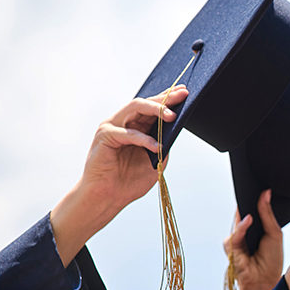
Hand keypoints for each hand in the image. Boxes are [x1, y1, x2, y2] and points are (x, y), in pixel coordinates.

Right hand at [50, 85, 188, 265]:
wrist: (108, 197)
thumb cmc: (129, 181)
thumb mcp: (155, 160)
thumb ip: (164, 144)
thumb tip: (177, 128)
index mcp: (135, 126)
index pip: (152, 107)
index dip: (167, 98)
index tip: (184, 91)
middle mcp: (123, 122)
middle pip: (145, 103)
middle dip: (165, 98)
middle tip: (182, 95)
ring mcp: (112, 127)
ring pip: (135, 108)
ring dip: (155, 109)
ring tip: (171, 116)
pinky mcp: (105, 136)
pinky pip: (128, 133)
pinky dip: (143, 139)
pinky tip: (156, 147)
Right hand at [223, 189, 283, 289]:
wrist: (266, 281)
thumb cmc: (271, 259)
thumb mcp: (274, 233)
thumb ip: (267, 214)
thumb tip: (265, 193)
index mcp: (254, 227)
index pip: (251, 208)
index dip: (253, 196)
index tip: (258, 182)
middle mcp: (243, 232)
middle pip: (243, 211)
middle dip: (247, 199)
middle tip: (253, 184)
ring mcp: (236, 239)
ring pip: (238, 221)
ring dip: (245, 211)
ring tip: (252, 197)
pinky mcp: (231, 248)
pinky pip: (235, 234)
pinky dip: (242, 227)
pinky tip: (249, 219)